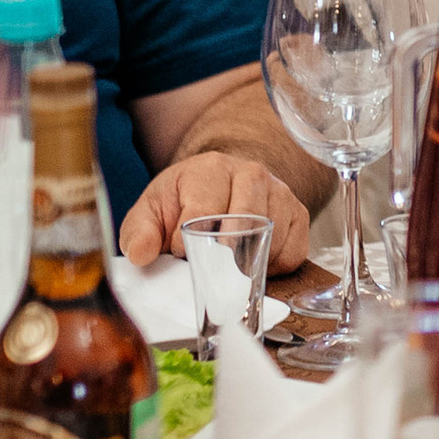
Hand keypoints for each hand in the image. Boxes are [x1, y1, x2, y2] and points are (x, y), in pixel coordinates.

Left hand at [119, 153, 311, 272]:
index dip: (189, 244)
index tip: (180, 254)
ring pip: (273, 236)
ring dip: (251, 262)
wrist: (215, 186)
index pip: (204, 211)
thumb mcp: (150, 213)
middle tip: (210, 270)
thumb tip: (141, 255)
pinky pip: (294, 251)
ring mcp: (280, 191)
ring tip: (228, 265)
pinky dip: (274, 266)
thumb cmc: (181, 202)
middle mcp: (251, 173)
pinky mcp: (299, 213)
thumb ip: (139, 233)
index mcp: (209, 168)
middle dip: (225, 253)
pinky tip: (254, 262)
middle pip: (246, 220)